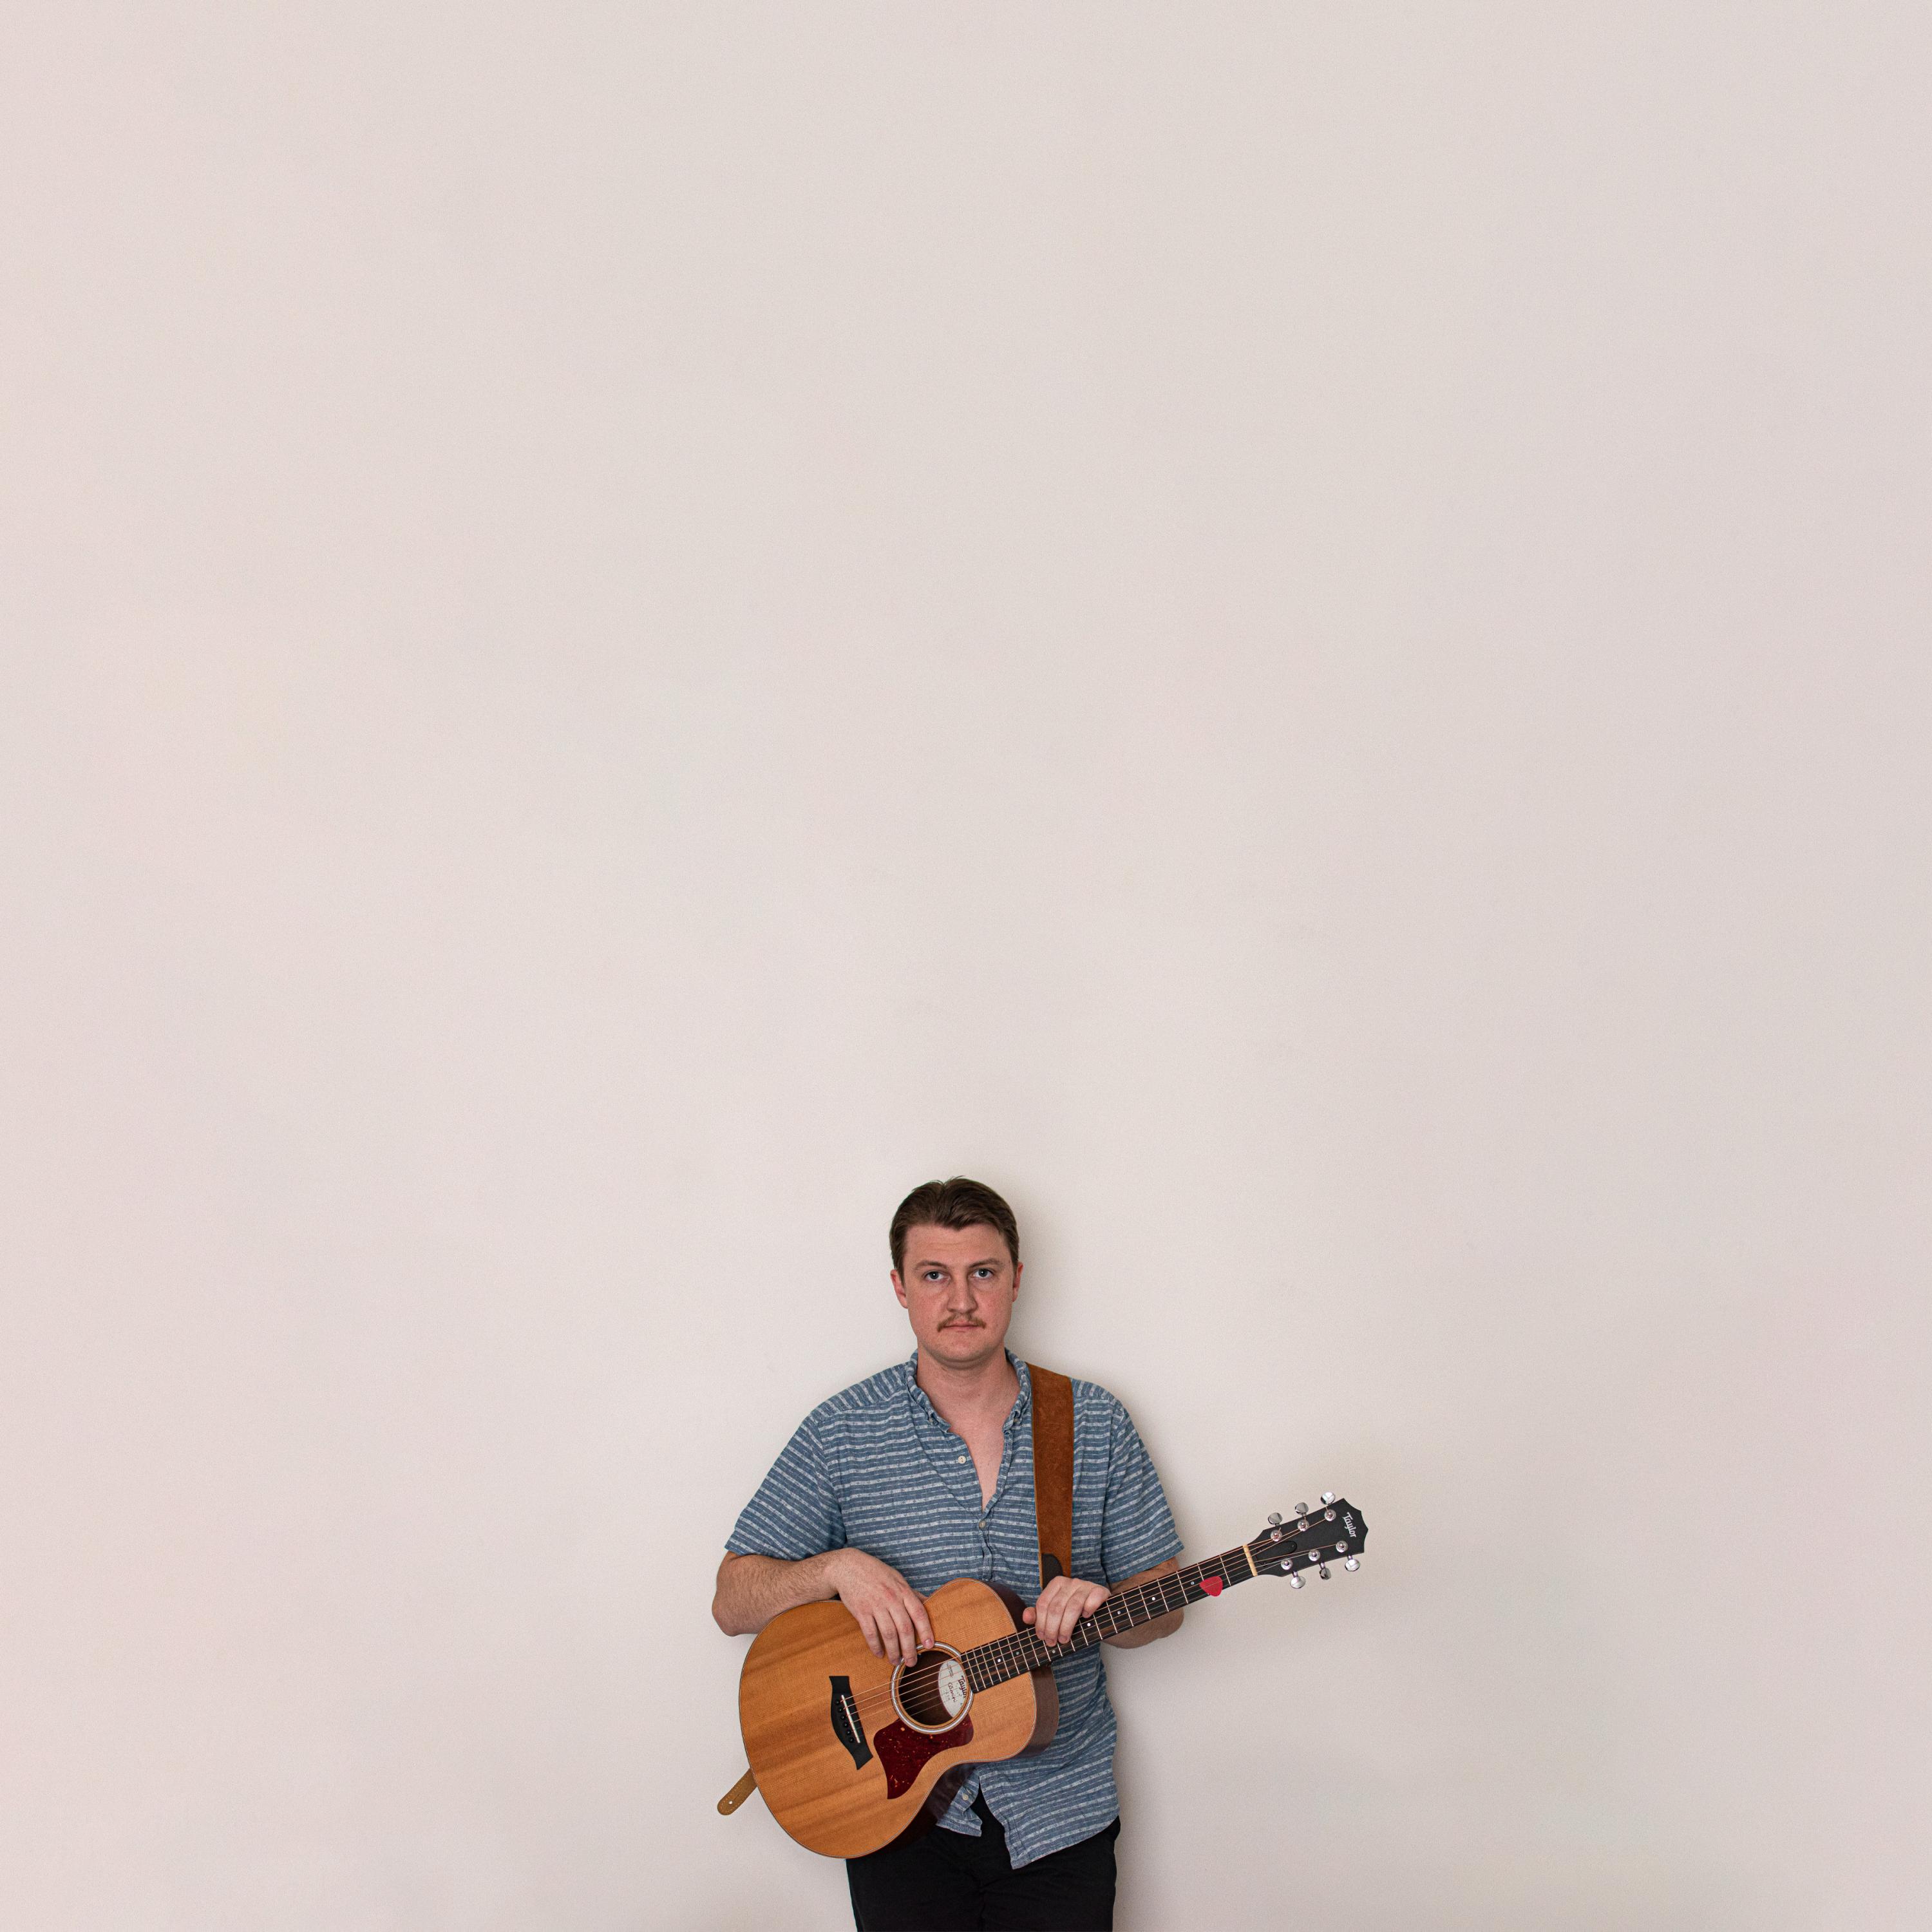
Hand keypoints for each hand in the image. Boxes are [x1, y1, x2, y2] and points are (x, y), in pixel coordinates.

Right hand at [828, 1550, 933, 1666]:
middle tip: (912, 1662)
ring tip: (896, 1661)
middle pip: (904, 1628)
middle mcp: (891, 1598)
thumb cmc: (875, 1572)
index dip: (926, 1630)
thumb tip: (927, 1603)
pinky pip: (870, 1633)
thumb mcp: (896, 1578)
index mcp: (902, 1590)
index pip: (918, 1612)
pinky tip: (879, 1653)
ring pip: (888, 1634)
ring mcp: (875, 1605)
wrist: (847, 1567)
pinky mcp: (861, 1611)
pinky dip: (875, 1646)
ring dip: (893, 1651)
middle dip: (909, 1648)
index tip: (929, 1645)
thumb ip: (911, 1593)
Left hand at [1023, 1575, 1110, 1647]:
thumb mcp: (1056, 1613)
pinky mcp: (1100, 1591)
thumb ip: (1039, 1614)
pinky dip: (1088, 1609)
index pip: (1043, 1603)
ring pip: (1072, 1607)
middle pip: (1056, 1607)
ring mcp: (1085, 1586)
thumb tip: (1026, 1617)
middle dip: (1052, 1628)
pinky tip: (1085, 1619)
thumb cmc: (1075, 1614)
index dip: (1040, 1622)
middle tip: (1052, 1642)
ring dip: (1066, 1626)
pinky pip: (1092, 1600)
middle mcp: (1070, 1582)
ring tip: (1064, 1640)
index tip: (1042, 1637)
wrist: (1101, 1613)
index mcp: (1057, 1584)